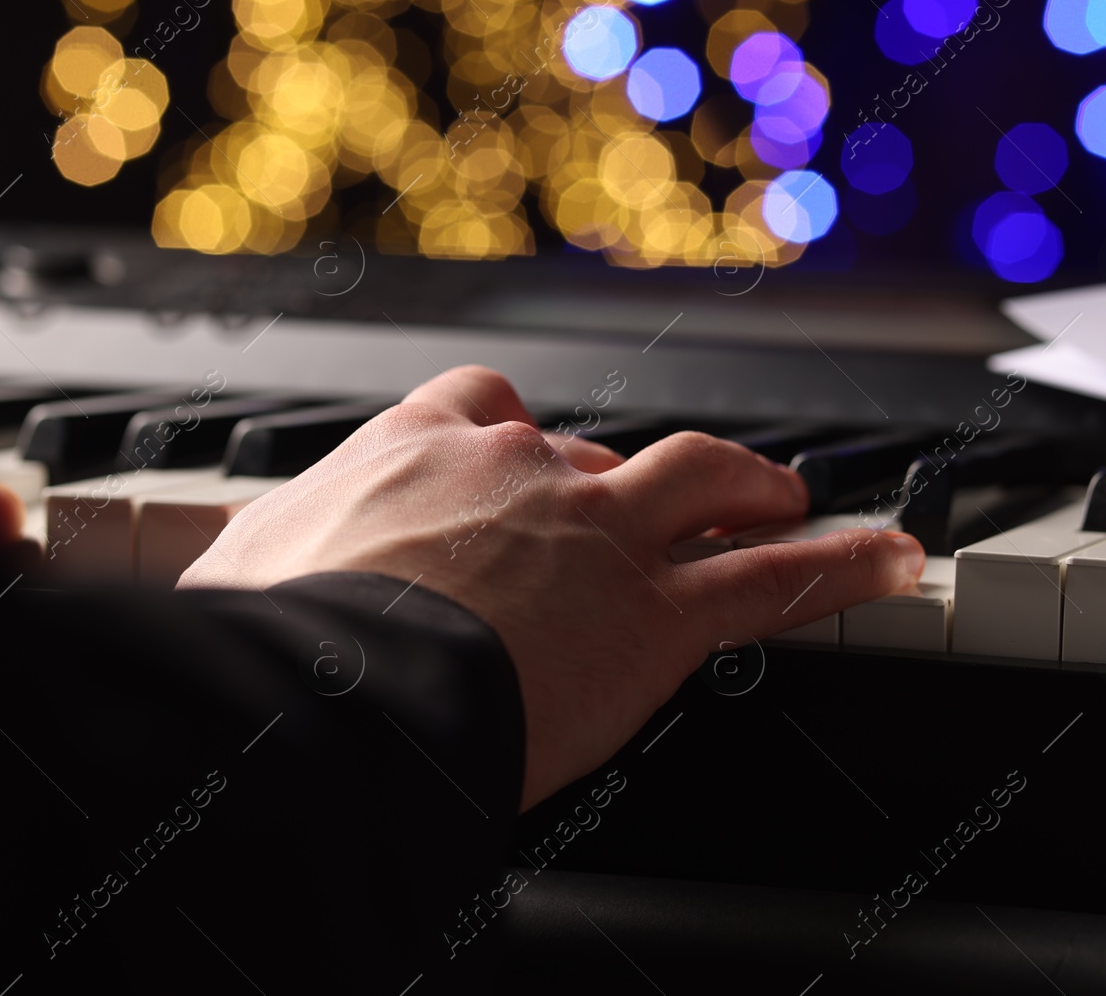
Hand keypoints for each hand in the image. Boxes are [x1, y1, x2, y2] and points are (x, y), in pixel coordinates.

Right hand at [179, 365, 924, 810]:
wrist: (335, 692)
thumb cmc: (275, 640)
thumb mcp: (241, 575)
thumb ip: (256, 563)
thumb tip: (212, 592)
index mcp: (419, 448)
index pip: (487, 413)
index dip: (517, 440)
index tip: (521, 463)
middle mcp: (521, 469)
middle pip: (606, 452)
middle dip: (634, 481)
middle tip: (657, 508)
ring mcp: (599, 533)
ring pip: (706, 485)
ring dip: (753, 490)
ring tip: (785, 500)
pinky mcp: (659, 612)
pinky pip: (775, 579)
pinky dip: (842, 564)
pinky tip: (894, 557)